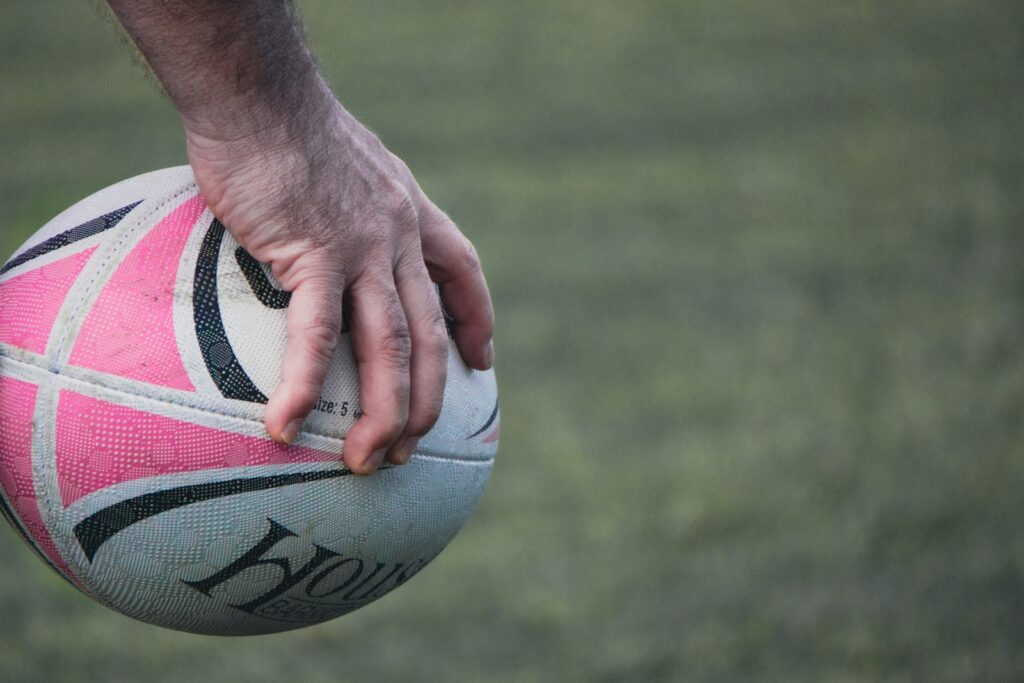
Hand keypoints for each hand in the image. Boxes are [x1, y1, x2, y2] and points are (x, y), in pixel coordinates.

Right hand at [185, 98, 493, 474]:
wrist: (260, 92)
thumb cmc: (285, 123)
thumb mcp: (340, 159)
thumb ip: (347, 203)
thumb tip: (320, 228)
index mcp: (408, 212)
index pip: (462, 270)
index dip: (477, 318)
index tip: (482, 360)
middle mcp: (397, 237)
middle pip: (430, 334)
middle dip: (430, 398)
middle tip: (415, 447)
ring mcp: (362, 249)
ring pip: (389, 347)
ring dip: (385, 412)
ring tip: (367, 461)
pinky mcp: (313, 255)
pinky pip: (316, 334)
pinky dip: (303, 384)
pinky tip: (284, 425)